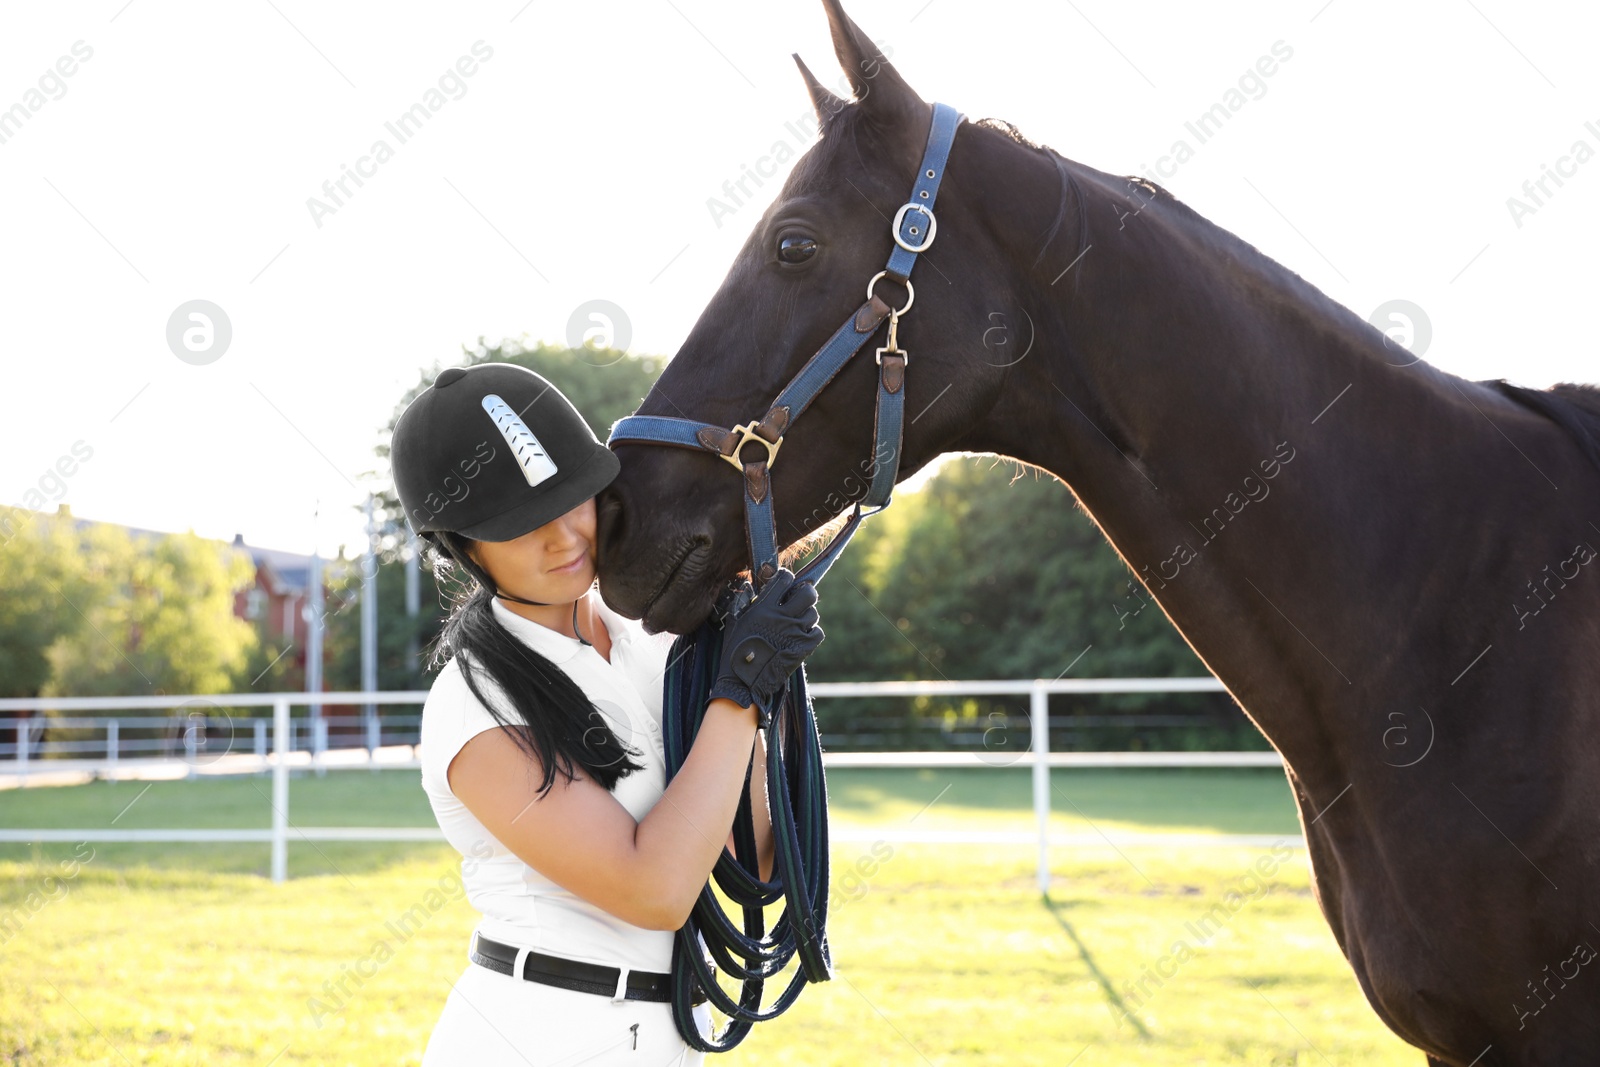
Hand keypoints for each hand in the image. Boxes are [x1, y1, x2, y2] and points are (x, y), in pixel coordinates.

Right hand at [708, 568, 822, 718]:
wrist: (743, 682)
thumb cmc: (735, 652)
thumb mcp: (734, 623)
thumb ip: (743, 603)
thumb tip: (750, 587)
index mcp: (764, 607)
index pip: (785, 579)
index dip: (786, 578)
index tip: (785, 583)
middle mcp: (782, 617)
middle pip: (808, 593)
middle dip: (806, 592)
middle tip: (800, 598)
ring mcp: (794, 632)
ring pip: (813, 613)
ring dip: (807, 614)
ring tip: (797, 621)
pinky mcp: (802, 648)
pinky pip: (817, 632)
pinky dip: (812, 632)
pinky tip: (802, 636)